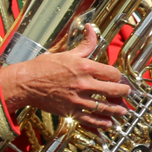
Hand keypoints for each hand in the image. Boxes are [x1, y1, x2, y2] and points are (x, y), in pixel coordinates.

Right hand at [0, 26, 129, 131]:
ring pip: (104, 107)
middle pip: (113, 90)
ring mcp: (78, 99)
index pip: (112, 73)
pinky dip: (101, 123)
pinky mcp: (71, 112)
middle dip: (123, 92)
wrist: (25, 83)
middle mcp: (84, 84)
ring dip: (117, 110)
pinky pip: (90, 120)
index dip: (118, 76)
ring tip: (123, 111)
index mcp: (85, 67)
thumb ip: (85, 44)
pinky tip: (108, 123)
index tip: (117, 78)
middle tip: (126, 93)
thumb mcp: (66, 53)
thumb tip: (92, 28)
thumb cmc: (44, 67)